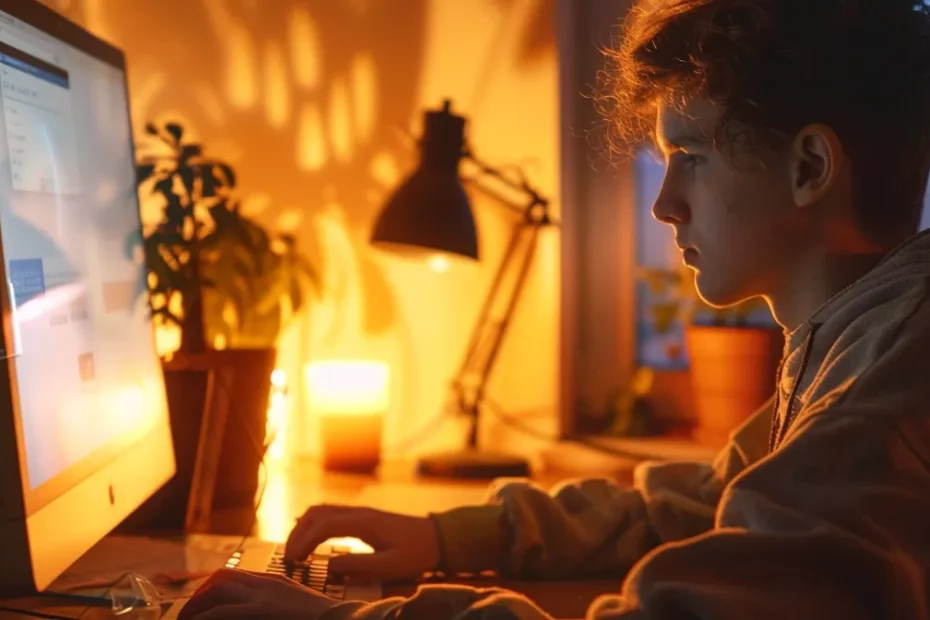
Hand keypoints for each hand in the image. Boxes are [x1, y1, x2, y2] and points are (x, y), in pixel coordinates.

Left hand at [177, 568, 338, 619]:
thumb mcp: (296, 608)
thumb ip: (277, 606)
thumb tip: (261, 614)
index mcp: (274, 582)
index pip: (234, 576)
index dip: (211, 589)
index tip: (202, 606)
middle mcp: (266, 584)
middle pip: (221, 578)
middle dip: (200, 596)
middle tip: (189, 616)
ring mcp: (263, 596)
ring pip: (216, 590)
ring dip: (197, 607)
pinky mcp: (262, 611)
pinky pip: (222, 612)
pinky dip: (205, 618)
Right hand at [285, 505, 440, 581]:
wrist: (438, 537)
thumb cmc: (417, 552)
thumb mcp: (391, 565)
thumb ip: (360, 566)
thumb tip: (329, 567)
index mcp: (364, 522)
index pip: (324, 525)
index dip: (304, 541)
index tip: (294, 560)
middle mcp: (359, 512)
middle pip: (317, 513)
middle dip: (298, 533)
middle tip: (289, 557)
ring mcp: (360, 512)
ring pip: (322, 510)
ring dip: (304, 527)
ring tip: (296, 551)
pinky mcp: (362, 518)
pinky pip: (331, 515)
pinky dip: (315, 525)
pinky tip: (311, 541)